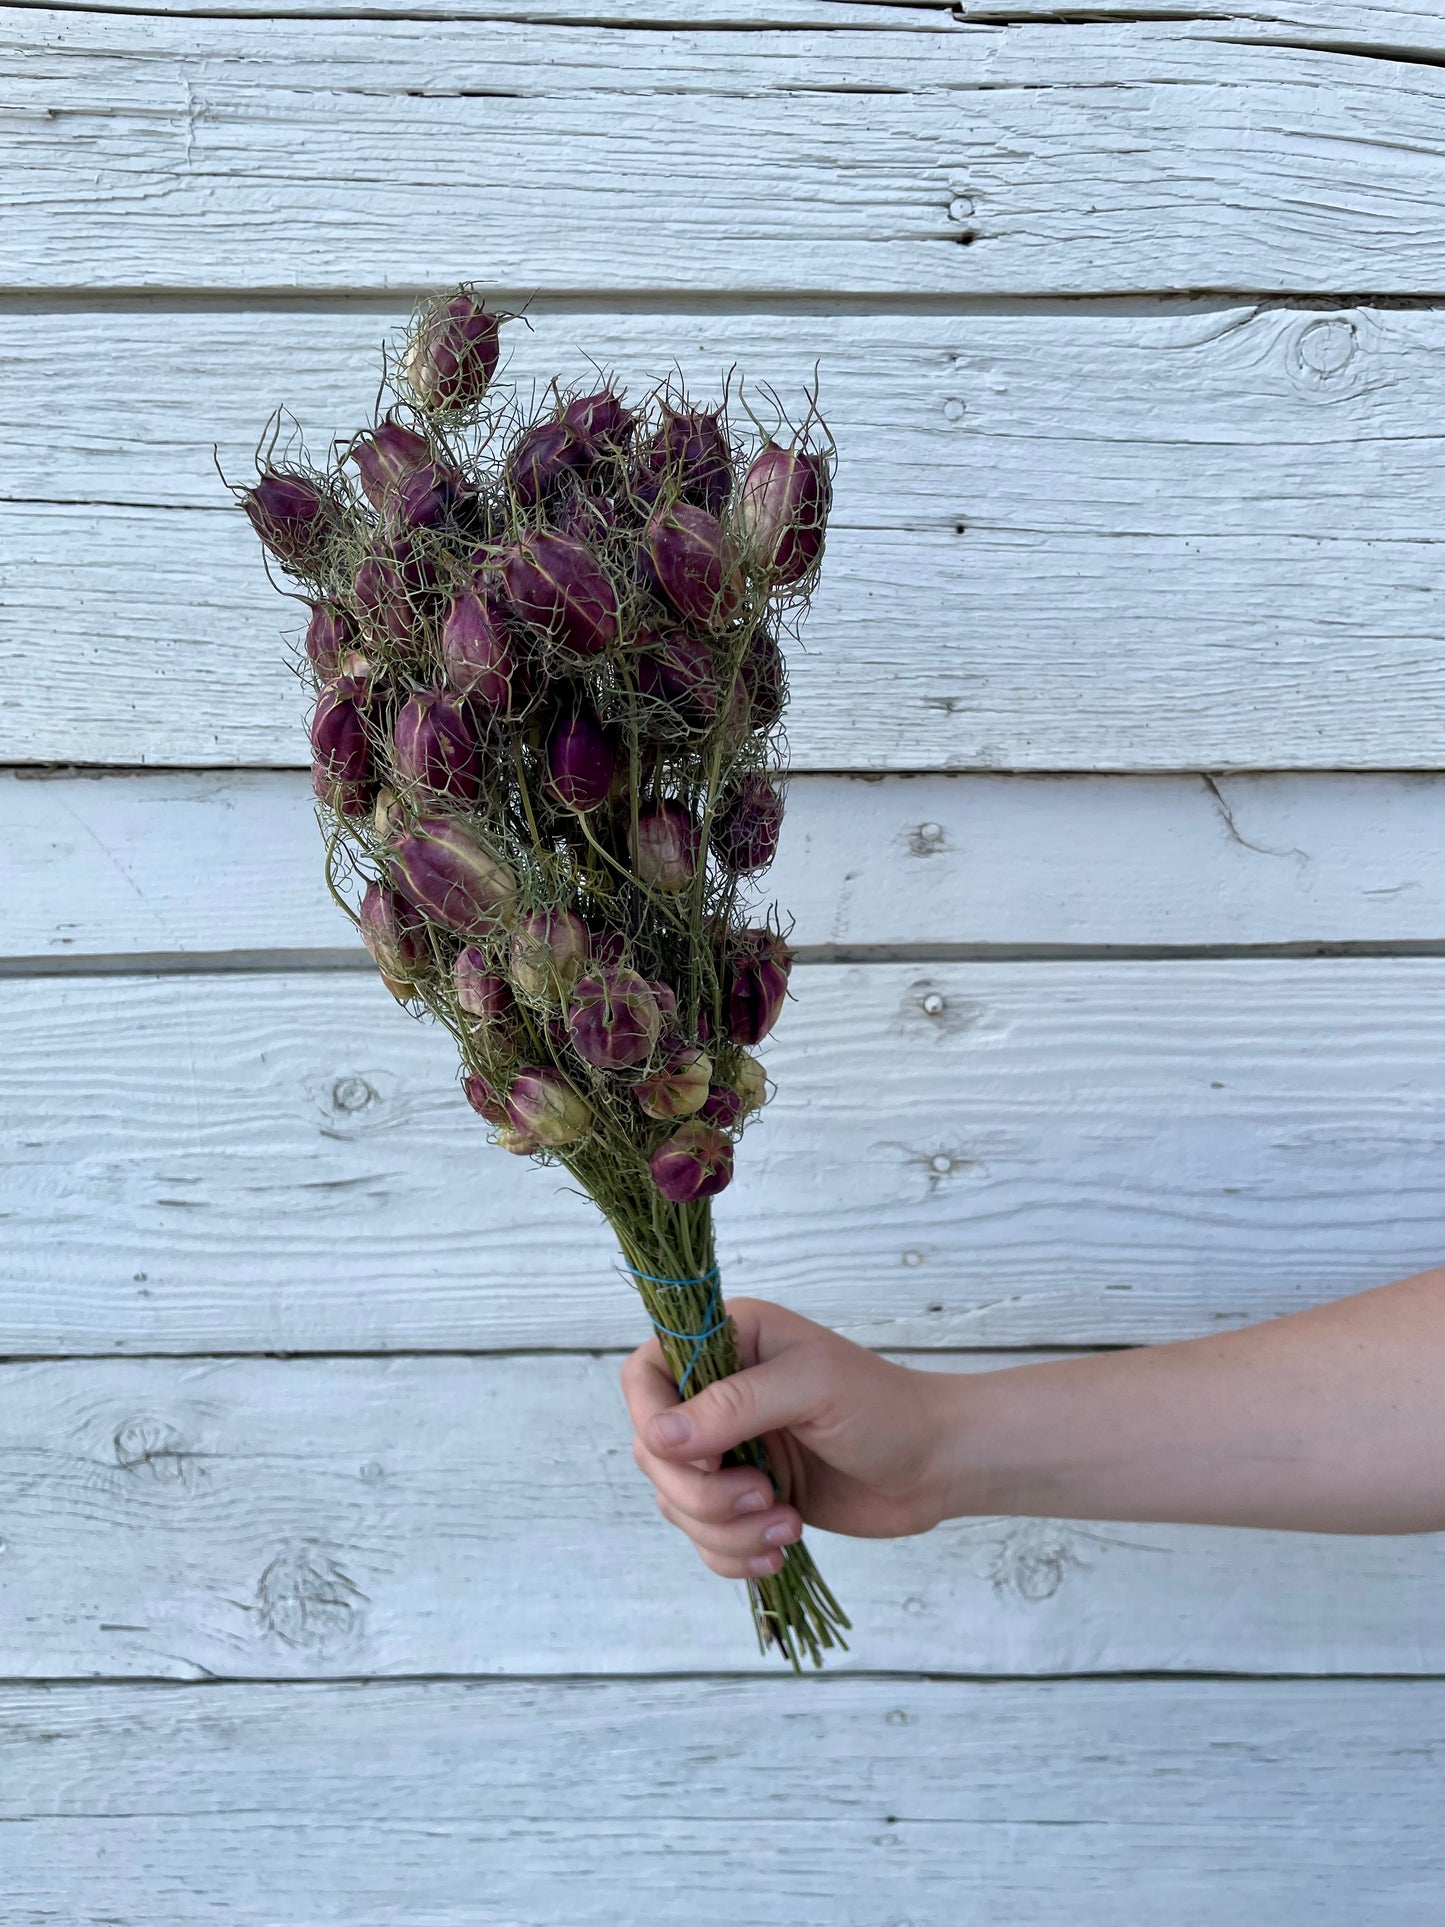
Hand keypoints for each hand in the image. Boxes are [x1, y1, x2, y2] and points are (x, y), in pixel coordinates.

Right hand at [620, 1296, 956, 1581]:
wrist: (936, 1465)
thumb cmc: (884, 1408)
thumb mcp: (813, 1387)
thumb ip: (735, 1405)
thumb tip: (658, 1435)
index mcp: (727, 1343)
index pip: (645, 1376)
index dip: (651, 1420)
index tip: (699, 1457)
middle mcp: (717, 1395)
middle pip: (653, 1452)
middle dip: (701, 1491)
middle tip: (763, 1497)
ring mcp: (729, 1450)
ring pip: (676, 1502)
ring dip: (724, 1529)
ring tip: (787, 1526)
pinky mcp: (745, 1500)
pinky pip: (704, 1537)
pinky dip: (732, 1555)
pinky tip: (780, 1550)